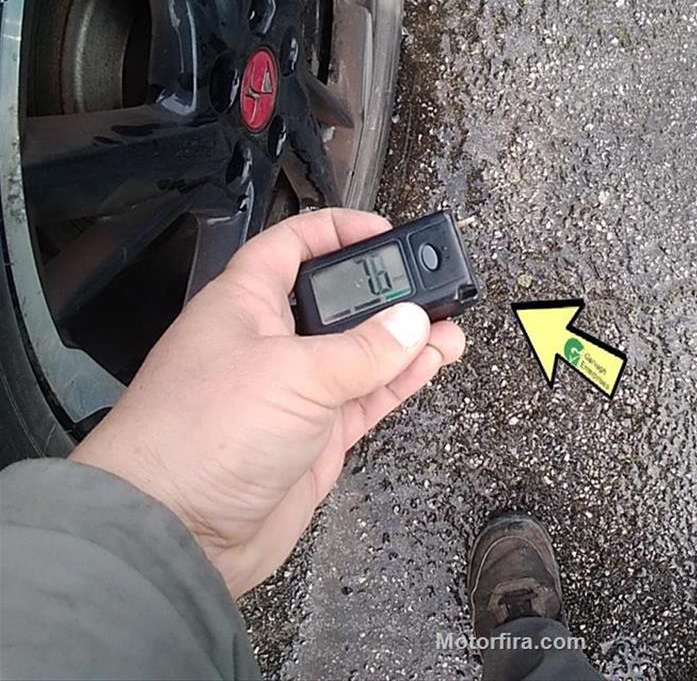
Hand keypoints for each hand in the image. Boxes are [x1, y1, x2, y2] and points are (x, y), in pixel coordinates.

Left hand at [70, 209, 464, 596]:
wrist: (178, 533)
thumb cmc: (203, 435)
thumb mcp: (293, 374)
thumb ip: (363, 349)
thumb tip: (413, 324)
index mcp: (245, 304)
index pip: (291, 246)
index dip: (336, 231)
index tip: (383, 232)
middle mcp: (270, 342)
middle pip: (336, 302)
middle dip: (384, 292)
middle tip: (431, 286)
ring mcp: (294, 393)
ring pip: (361, 353)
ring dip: (405, 340)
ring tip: (450, 326)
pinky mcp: (313, 437)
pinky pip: (366, 398)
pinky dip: (400, 380)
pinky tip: (431, 362)